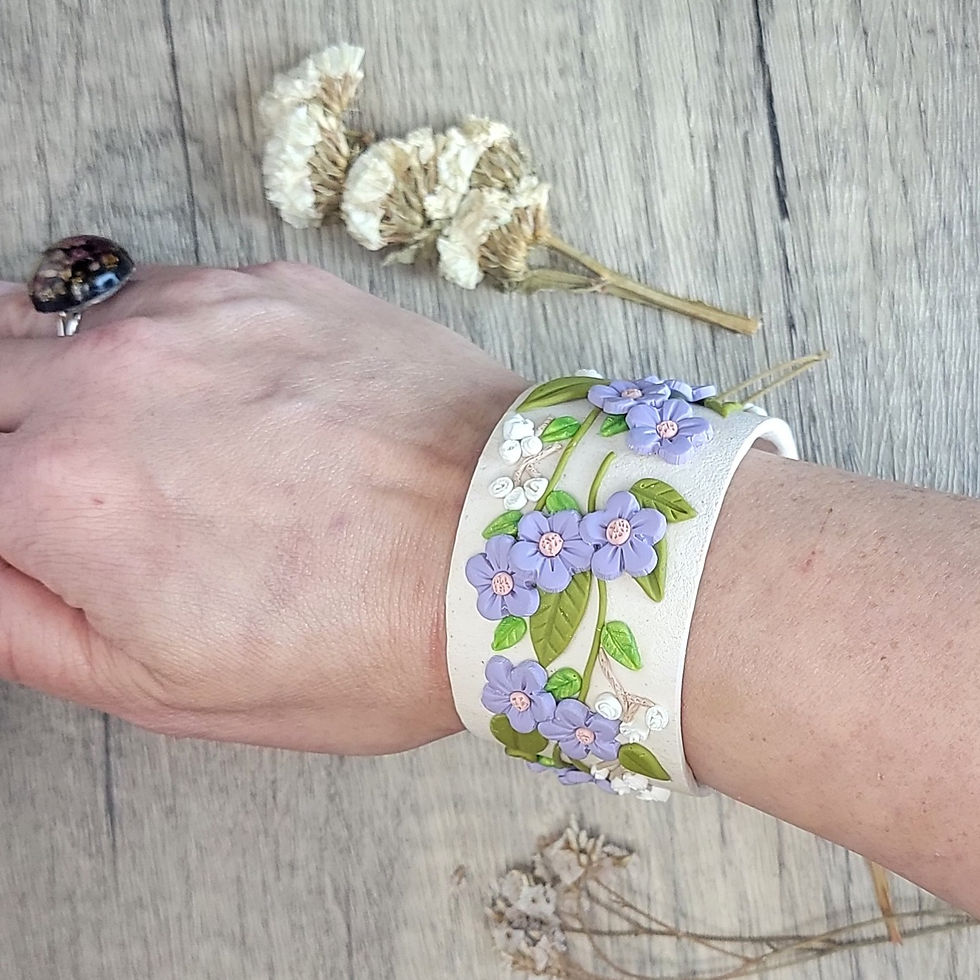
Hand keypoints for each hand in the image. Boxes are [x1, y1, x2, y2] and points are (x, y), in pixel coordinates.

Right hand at [0, 263, 524, 752]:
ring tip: (121, 438)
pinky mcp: (270, 284)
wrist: (508, 545)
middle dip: (6, 432)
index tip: (38, 533)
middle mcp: (108, 379)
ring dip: (53, 372)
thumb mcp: (169, 688)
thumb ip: (23, 623)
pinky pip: (155, 291)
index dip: (3, 514)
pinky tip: (204, 391)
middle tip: (59, 486)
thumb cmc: (363, 639)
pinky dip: (145, 337)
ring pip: (49, 314)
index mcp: (62, 498)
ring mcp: (193, 313)